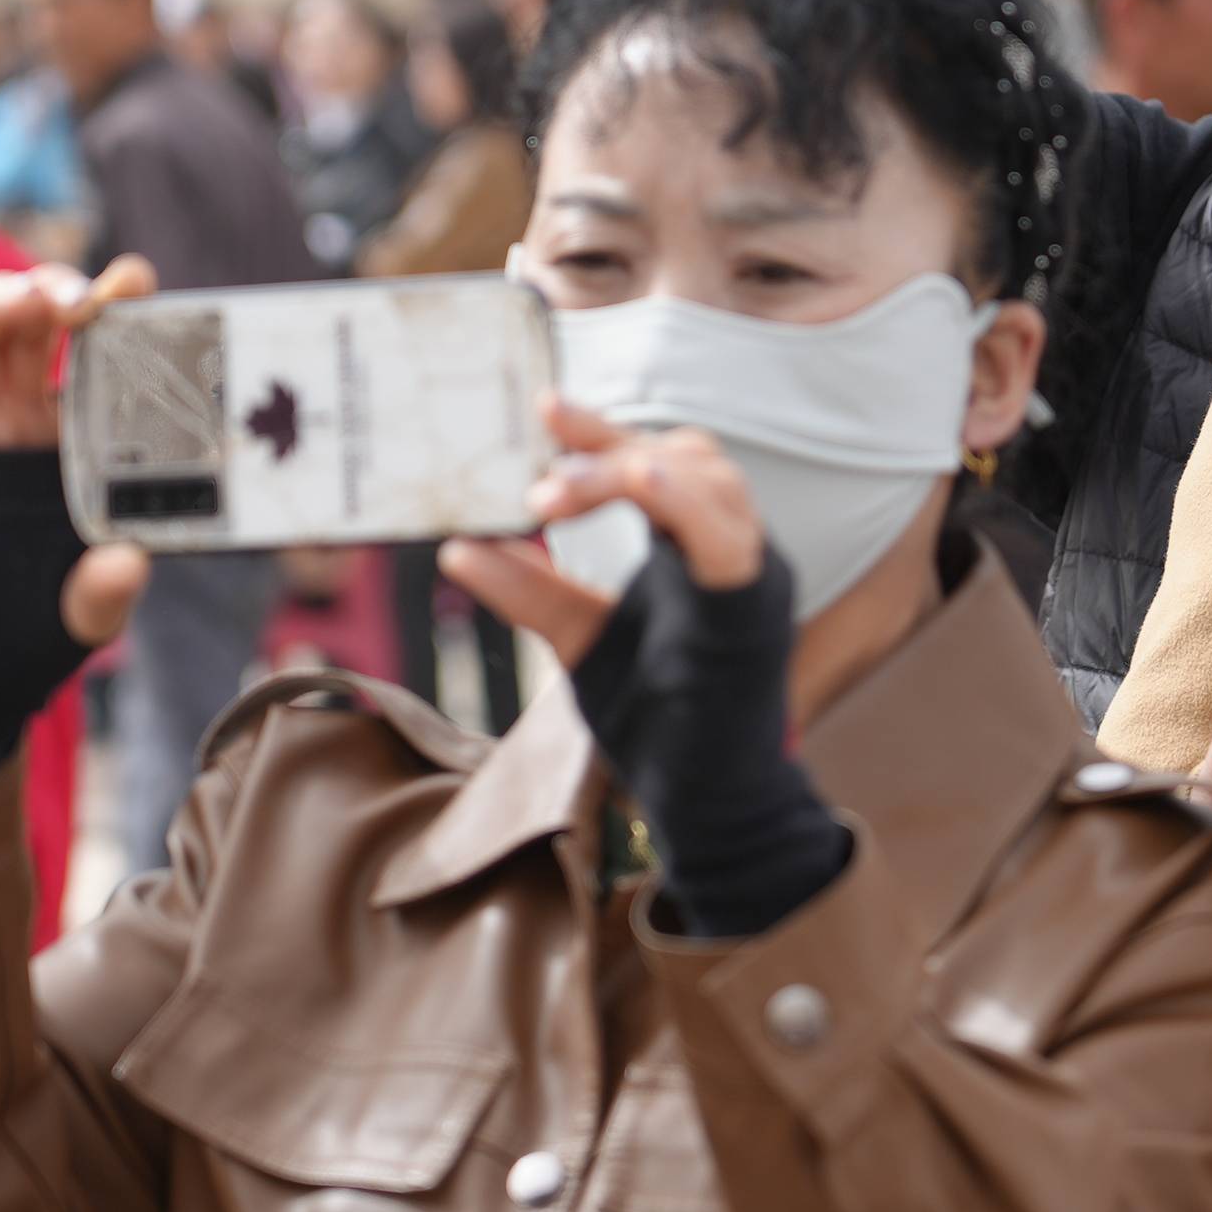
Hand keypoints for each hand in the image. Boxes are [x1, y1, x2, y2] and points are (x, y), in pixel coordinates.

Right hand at [0, 254, 155, 646]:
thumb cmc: (32, 625)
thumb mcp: (83, 614)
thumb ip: (105, 591)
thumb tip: (128, 566)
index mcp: (72, 436)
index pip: (96, 353)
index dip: (114, 305)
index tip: (136, 280)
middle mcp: (18, 416)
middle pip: (32, 323)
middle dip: (52, 290)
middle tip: (76, 299)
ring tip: (19, 302)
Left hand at [449, 399, 844, 935]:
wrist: (706, 806)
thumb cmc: (658, 721)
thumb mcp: (577, 641)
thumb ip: (530, 591)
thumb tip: (458, 548)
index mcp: (691, 548)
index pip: (653, 462)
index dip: (601, 432)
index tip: (542, 405)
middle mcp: (729, 549)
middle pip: (685, 457)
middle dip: (609, 451)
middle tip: (536, 487)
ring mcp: (749, 577)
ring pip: (710, 483)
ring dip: (630, 473)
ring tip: (556, 494)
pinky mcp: (754, 613)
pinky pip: (731, 541)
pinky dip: (688, 504)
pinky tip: (645, 479)